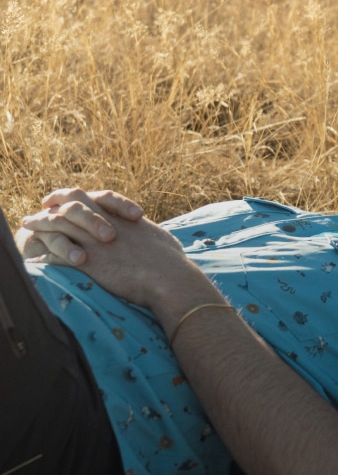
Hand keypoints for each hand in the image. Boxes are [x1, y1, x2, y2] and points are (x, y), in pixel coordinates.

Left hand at [19, 189, 205, 316]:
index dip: (73, 196)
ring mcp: (95, 242)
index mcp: (121, 217)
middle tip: (41, 208)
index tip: (62, 199)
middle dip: (51, 204)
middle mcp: (105, 224)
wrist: (170, 278)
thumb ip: (146, 232)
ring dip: (40, 224)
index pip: (90, 197)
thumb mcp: (158, 237)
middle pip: (70, 205)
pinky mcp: (90, 262)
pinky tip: (36, 258)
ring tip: (28, 225)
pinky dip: (44, 254)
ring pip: (58, 224)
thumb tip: (150, 232)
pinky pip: (57, 253)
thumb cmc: (172, 262)